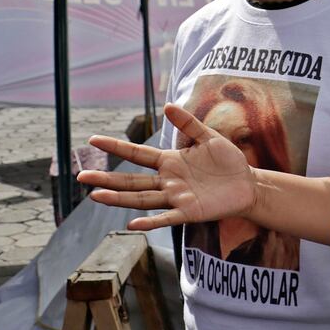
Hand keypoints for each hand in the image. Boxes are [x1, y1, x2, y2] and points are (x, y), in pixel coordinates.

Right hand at [76, 103, 257, 230]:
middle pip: (131, 180)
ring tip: (96, 195)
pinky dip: (150, 222)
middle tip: (81, 175)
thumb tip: (167, 105)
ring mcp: (176, 198)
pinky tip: (132, 224)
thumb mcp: (209, 137)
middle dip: (107, 178)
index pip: (137, 154)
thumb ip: (189, 123)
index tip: (93, 139)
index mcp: (170, 161)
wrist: (248, 184)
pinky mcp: (190, 212)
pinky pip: (167, 218)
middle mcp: (168, 181)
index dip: (116, 146)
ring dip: (119, 198)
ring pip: (142, 198)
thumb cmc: (228, 161)